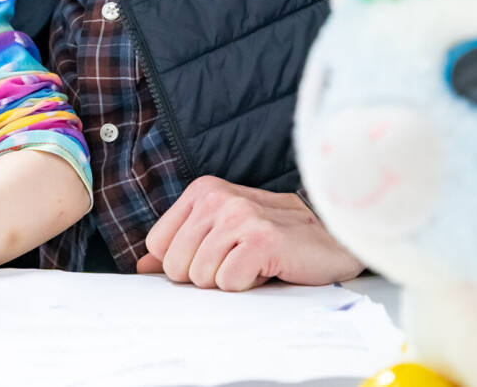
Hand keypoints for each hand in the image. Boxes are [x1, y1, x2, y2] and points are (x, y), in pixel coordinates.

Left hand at [136, 176, 363, 289]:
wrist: (333, 238)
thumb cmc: (276, 237)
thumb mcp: (222, 232)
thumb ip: (180, 245)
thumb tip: (142, 266)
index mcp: (202, 191)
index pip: (158, 245)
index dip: (184, 262)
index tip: (216, 254)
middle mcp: (217, 198)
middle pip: (175, 265)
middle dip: (206, 275)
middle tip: (239, 260)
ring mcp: (239, 217)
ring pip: (200, 277)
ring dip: (230, 280)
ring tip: (255, 262)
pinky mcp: (261, 240)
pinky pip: (228, 283)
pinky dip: (248, 285)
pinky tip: (268, 268)